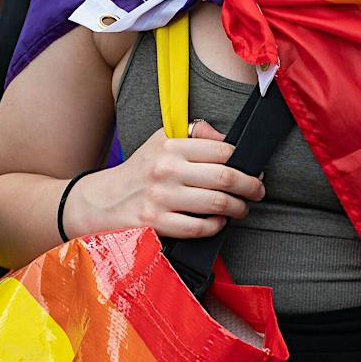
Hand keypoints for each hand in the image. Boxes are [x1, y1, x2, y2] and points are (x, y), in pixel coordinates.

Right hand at [70, 122, 263, 241]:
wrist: (102, 201)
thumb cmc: (139, 171)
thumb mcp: (160, 141)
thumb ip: (194, 133)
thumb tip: (224, 137)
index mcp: (170, 145)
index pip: (221, 150)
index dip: (245, 160)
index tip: (254, 168)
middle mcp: (166, 169)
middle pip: (224, 177)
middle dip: (250, 186)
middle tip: (258, 191)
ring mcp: (161, 198)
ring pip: (216, 203)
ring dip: (238, 208)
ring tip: (242, 208)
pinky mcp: (156, 224)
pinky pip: (199, 228)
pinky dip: (216, 226)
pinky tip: (219, 222)